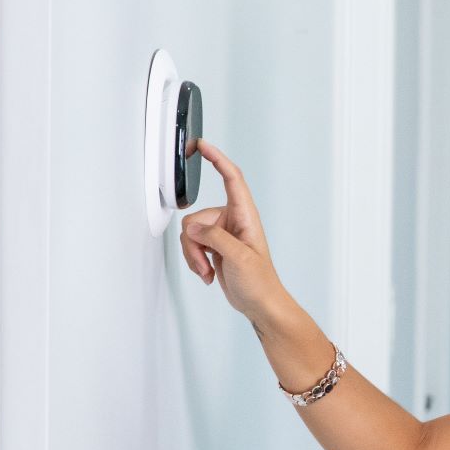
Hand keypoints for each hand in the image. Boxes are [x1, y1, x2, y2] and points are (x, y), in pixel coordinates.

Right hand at [181, 139, 288, 326]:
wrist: (260, 304)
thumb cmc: (260, 282)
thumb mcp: (239, 257)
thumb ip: (213, 237)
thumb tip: (191, 228)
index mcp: (245, 216)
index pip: (231, 178)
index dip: (217, 159)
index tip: (202, 145)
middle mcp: (232, 220)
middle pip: (196, 217)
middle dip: (194, 242)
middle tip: (207, 261)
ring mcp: (221, 234)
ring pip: (189, 233)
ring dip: (193, 255)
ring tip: (209, 270)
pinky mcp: (213, 246)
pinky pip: (190, 245)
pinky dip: (194, 260)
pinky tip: (208, 272)